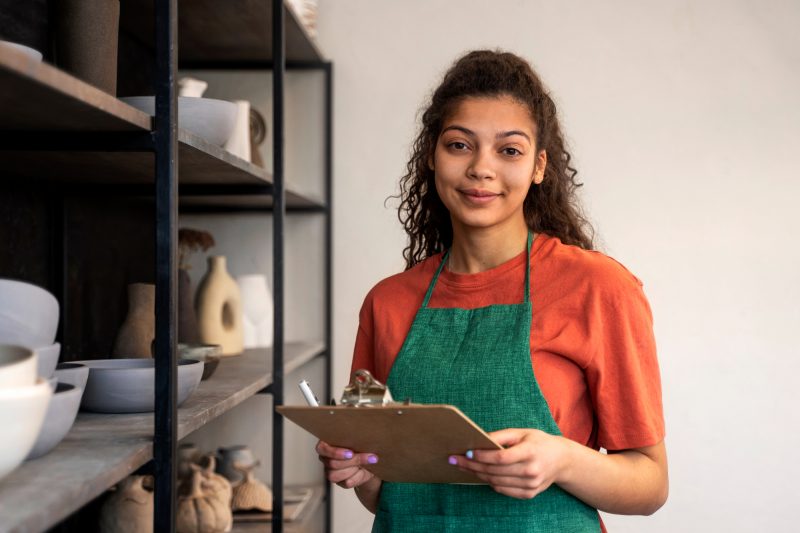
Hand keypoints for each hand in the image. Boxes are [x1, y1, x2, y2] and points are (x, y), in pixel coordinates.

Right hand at [316, 440, 377, 488]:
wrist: (369, 460)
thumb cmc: (360, 447)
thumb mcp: (358, 441)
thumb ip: (355, 441)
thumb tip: (363, 443)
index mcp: (326, 445)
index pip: (322, 449)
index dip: (335, 452)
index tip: (350, 453)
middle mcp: (326, 459)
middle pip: (332, 463)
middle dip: (353, 461)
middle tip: (369, 456)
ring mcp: (330, 472)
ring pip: (335, 475)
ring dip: (354, 470)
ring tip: (366, 463)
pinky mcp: (339, 482)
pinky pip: (346, 483)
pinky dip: (358, 477)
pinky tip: (363, 471)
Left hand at [451, 428, 570, 498]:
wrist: (561, 460)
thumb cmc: (538, 442)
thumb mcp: (522, 432)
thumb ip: (501, 436)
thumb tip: (479, 440)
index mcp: (530, 452)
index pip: (501, 458)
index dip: (482, 456)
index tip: (467, 453)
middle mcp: (531, 471)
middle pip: (495, 471)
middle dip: (472, 466)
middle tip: (456, 460)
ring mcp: (531, 485)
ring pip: (496, 482)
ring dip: (478, 475)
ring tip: (464, 467)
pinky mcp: (529, 494)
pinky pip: (503, 490)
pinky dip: (491, 483)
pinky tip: (481, 475)